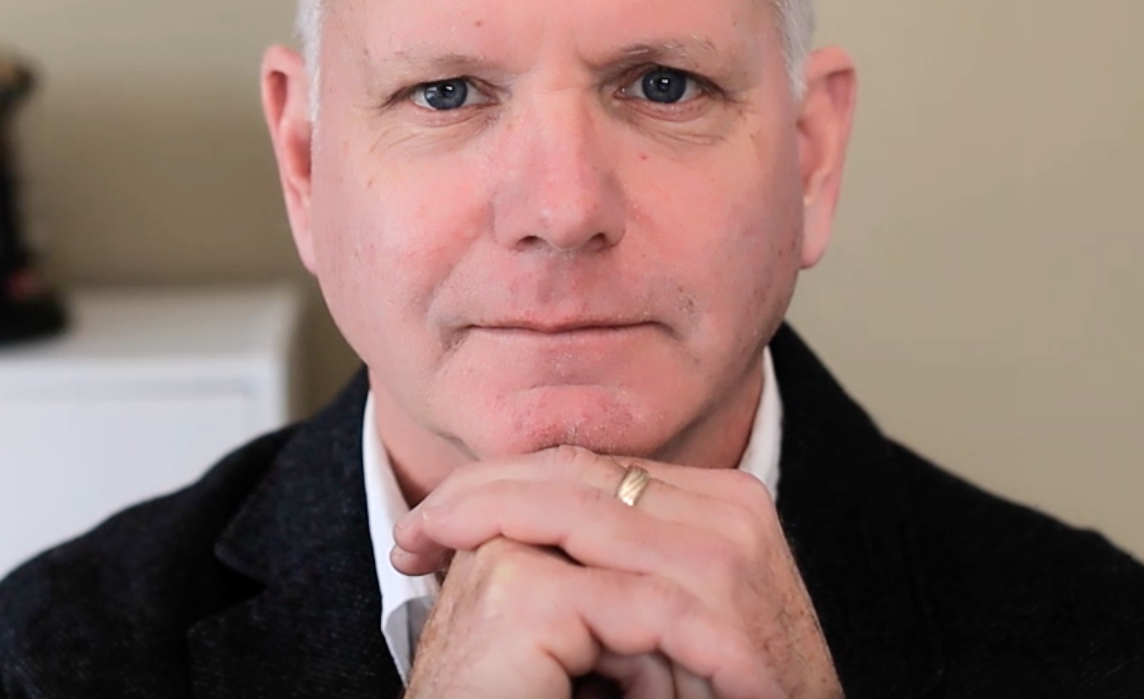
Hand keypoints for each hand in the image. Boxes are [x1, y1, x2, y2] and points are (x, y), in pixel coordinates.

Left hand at [395, 446, 841, 698]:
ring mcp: (735, 553)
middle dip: (477, 495)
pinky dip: (539, 564)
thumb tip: (509, 532)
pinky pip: (615, 576)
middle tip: (408, 530)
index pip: (583, 467)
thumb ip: (606, 566)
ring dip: (490, 517)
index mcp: (712, 501)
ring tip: (422, 544)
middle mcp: (730, 508)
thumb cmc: (722, 692)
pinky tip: (478, 579)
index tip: (427, 522)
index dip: (497, 485)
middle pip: (575, 473)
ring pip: (582, 505)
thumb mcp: (655, 619)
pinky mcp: (731, 613)